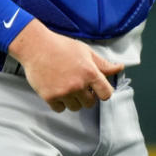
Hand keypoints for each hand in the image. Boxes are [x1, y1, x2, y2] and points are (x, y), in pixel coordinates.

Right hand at [6, 19, 124, 112]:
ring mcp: (63, 92)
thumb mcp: (85, 51)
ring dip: (73, 100)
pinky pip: (60, 109)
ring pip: (75, 107)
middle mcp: (78, 85)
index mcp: (90, 73)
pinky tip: (56, 90)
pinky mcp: (49, 96)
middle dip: (86, 96)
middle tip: (77, 85)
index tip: (95, 88)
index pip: (106, 94)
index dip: (102, 92)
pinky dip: (59, 102)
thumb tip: (120, 67)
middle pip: (90, 103)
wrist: (35, 46)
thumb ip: (103, 64)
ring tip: (65, 86)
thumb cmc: (61, 46)